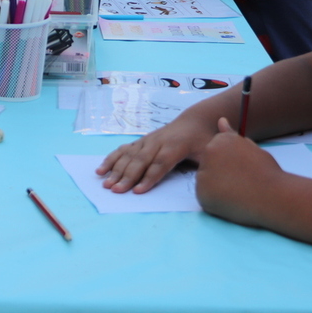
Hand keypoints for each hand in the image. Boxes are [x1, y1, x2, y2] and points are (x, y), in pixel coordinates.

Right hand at [96, 115, 215, 193]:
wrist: (195, 121)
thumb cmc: (203, 140)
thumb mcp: (210, 150)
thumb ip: (207, 163)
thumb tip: (205, 179)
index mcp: (176, 145)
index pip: (160, 163)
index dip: (150, 177)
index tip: (138, 191)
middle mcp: (158, 141)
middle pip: (140, 160)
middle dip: (127, 176)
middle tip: (116, 191)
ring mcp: (147, 140)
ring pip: (129, 155)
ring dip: (116, 169)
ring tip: (105, 183)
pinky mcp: (140, 141)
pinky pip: (123, 149)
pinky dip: (111, 159)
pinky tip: (101, 169)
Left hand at [194, 118, 282, 226]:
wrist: (273, 196)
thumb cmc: (266, 172)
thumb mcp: (250, 148)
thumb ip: (231, 136)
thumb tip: (220, 120)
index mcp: (220, 140)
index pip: (215, 153)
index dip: (229, 165)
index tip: (242, 170)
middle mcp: (208, 152)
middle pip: (207, 166)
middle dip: (220, 175)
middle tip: (240, 182)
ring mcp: (203, 171)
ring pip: (204, 182)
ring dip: (216, 188)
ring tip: (237, 192)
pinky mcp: (201, 191)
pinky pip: (204, 197)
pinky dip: (214, 201)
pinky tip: (231, 201)